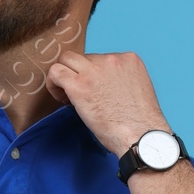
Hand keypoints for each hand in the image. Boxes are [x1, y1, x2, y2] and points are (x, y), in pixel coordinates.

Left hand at [42, 49, 168, 155]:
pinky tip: (60, 98)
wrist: (140, 136)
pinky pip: (56, 71)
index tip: (93, 92)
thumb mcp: (135, 91)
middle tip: (78, 95)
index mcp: (128, 60)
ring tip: (68, 97)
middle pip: (84, 57)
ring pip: (67, 59)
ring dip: (65, 75)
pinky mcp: (79, 84)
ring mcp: (94, 70)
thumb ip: (119, 81)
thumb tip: (101, 87)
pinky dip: (53, 83)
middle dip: (79, 73)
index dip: (93, 75)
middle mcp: (112, 59)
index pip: (101, 59)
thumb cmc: (139, 124)